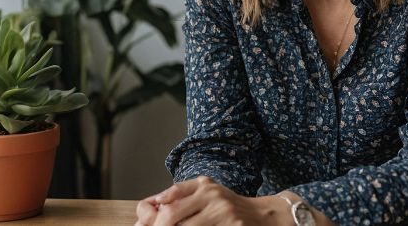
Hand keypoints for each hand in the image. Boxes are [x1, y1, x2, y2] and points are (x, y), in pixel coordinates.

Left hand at [134, 176, 291, 225]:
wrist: (264, 216)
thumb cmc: (229, 207)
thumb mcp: (207, 193)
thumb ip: (180, 195)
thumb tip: (150, 205)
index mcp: (204, 186)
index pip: (169, 197)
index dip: (152, 215)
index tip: (144, 225)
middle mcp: (213, 196)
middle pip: (172, 216)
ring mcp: (223, 213)